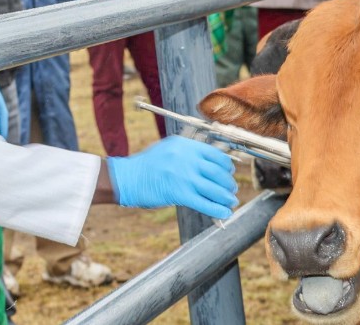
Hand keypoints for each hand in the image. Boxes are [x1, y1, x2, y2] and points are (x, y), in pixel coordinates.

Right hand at [107, 136, 238, 218]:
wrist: (127, 178)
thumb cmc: (147, 166)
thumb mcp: (169, 150)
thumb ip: (189, 154)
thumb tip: (211, 166)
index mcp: (185, 146)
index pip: (215, 155)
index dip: (226, 166)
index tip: (229, 172)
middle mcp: (187, 159)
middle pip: (218, 172)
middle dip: (228, 183)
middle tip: (232, 189)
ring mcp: (184, 176)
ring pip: (215, 189)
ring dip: (226, 197)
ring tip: (231, 202)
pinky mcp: (180, 194)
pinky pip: (205, 203)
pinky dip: (218, 210)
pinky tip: (225, 214)